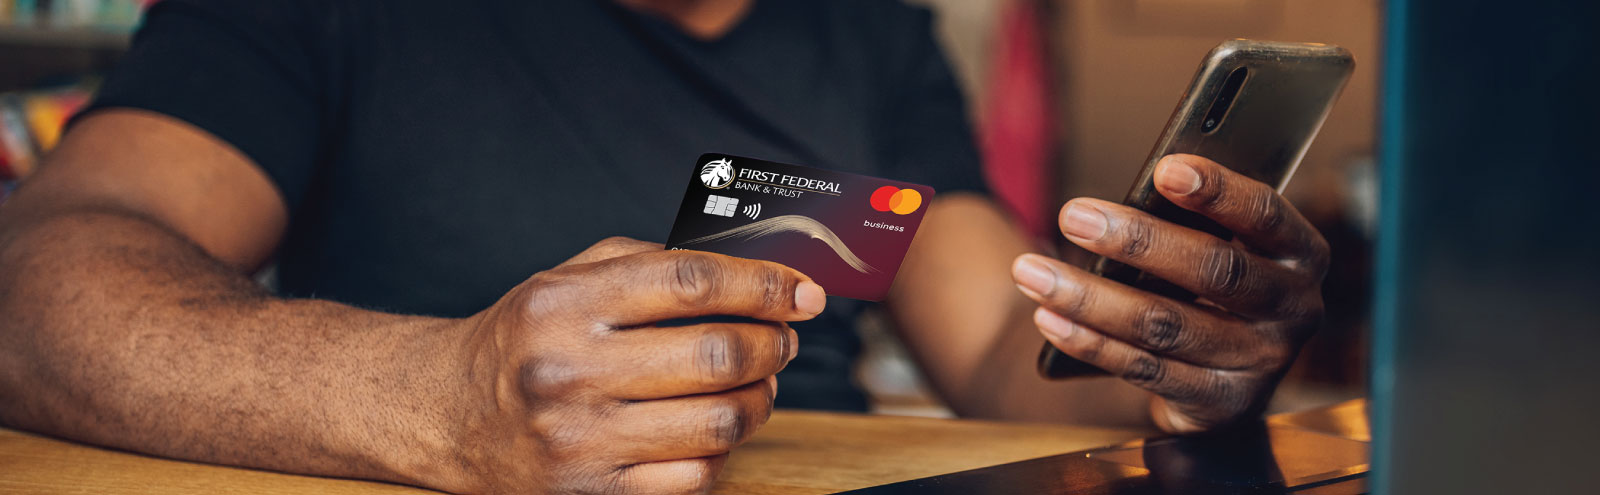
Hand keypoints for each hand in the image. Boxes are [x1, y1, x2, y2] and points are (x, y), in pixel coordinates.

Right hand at [435, 237, 825, 493]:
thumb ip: (650, 264)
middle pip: (715, 353)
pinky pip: (694, 476)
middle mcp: (569, 370)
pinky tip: (717, 428)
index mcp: (565, 303)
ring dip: (761, 399)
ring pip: (718, 420)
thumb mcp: (567, 279)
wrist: (446, 415)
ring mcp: (581, 438)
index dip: (763, 284)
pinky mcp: (592, 492)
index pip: (691, 282)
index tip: (801, 291)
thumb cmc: (523, 340)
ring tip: (759, 384)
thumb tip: (753, 269)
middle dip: (772, 343)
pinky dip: (723, 450)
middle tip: (782, 338)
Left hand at [1012, 154, 1328, 432]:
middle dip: (1138, 241)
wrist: (1222, 373)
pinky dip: (1090, 341)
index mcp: (1301, 253)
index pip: (1266, 215)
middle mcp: (1294, 310)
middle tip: (1073, 216)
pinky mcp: (1220, 404)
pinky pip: (1145, 370)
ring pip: (1166, 324)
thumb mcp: (1218, 244)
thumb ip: (1194, 221)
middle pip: (1213, 270)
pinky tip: (1048, 317)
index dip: (1219, 191)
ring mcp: (1261, 364)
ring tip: (1031, 271)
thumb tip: (1135, 193)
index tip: (1164, 169)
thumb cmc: (1210, 283)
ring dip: (1090, 297)